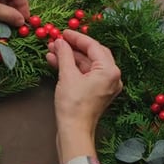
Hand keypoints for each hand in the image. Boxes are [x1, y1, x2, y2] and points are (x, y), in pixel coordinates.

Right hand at [46, 30, 121, 163]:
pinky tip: (56, 62)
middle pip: (92, 54)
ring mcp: (105, 86)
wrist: (74, 131)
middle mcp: (112, 77)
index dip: (76, 37)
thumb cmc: (73, 105)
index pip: (93, 46)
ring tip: (51, 51)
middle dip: (72, 47)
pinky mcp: (97, 93)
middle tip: (57, 41)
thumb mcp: (67, 75)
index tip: (62, 32)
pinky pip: (86, 75)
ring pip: (87, 65)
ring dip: (69, 58)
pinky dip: (72, 69)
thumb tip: (59, 41)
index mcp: (109, 70)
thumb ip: (65, 54)